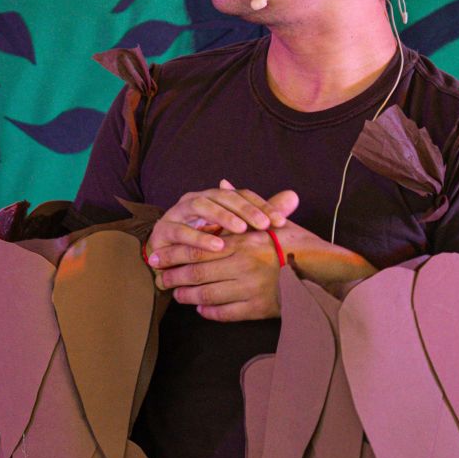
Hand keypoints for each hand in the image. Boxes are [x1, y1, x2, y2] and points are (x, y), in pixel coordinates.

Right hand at [144, 181, 298, 271]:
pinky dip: (199, 238)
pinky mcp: (164, 229)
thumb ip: (261, 216)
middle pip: (223, 196)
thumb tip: (294, 197)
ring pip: (201, 205)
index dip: (262, 205)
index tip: (281, 222)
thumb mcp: (234, 234)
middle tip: (264, 224)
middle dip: (245, 209)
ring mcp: (178, 212)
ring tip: (241, 230)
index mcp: (215, 198)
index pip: (242, 194)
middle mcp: (197, 199)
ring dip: (222, 217)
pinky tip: (217, 246)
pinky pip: (182, 230)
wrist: (167, 263)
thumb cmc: (204, 244)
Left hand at [156, 187, 376, 319]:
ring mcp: (248, 289)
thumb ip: (243, 205)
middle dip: (173, 275)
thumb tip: (223, 183)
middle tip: (159, 277)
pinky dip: (208, 311)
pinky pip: (224, 313)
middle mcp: (242, 265)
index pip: (198, 248)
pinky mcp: (257, 310)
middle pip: (196, 272)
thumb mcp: (272, 219)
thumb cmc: (299, 243)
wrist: (325, 272)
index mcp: (243, 242)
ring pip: (206, 294)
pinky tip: (200, 308)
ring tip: (176, 293)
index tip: (157, 255)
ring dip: (186, 295)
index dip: (174, 253)